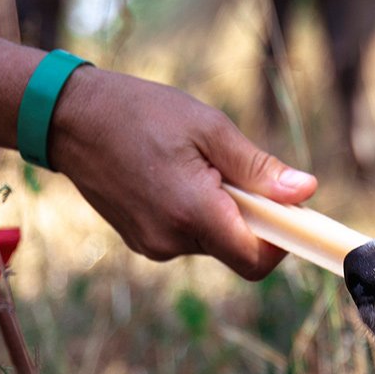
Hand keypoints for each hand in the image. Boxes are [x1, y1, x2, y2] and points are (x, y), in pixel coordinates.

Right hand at [48, 68, 316, 277]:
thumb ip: (258, 168)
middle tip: (234, 170)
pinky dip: (196, 213)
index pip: (256, 260)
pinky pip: (186, 237)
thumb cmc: (141, 113)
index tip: (290, 213)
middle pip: (236, 249)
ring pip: (212, 242)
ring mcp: (153, 245)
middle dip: (250, 217)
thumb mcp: (209, 128)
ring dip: (220, 211)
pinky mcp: (142, 241)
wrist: (69, 119)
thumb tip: (306, 191)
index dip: (282, 243)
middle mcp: (172, 240)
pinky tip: (173, 175)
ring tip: (194, 165)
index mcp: (193, 213)